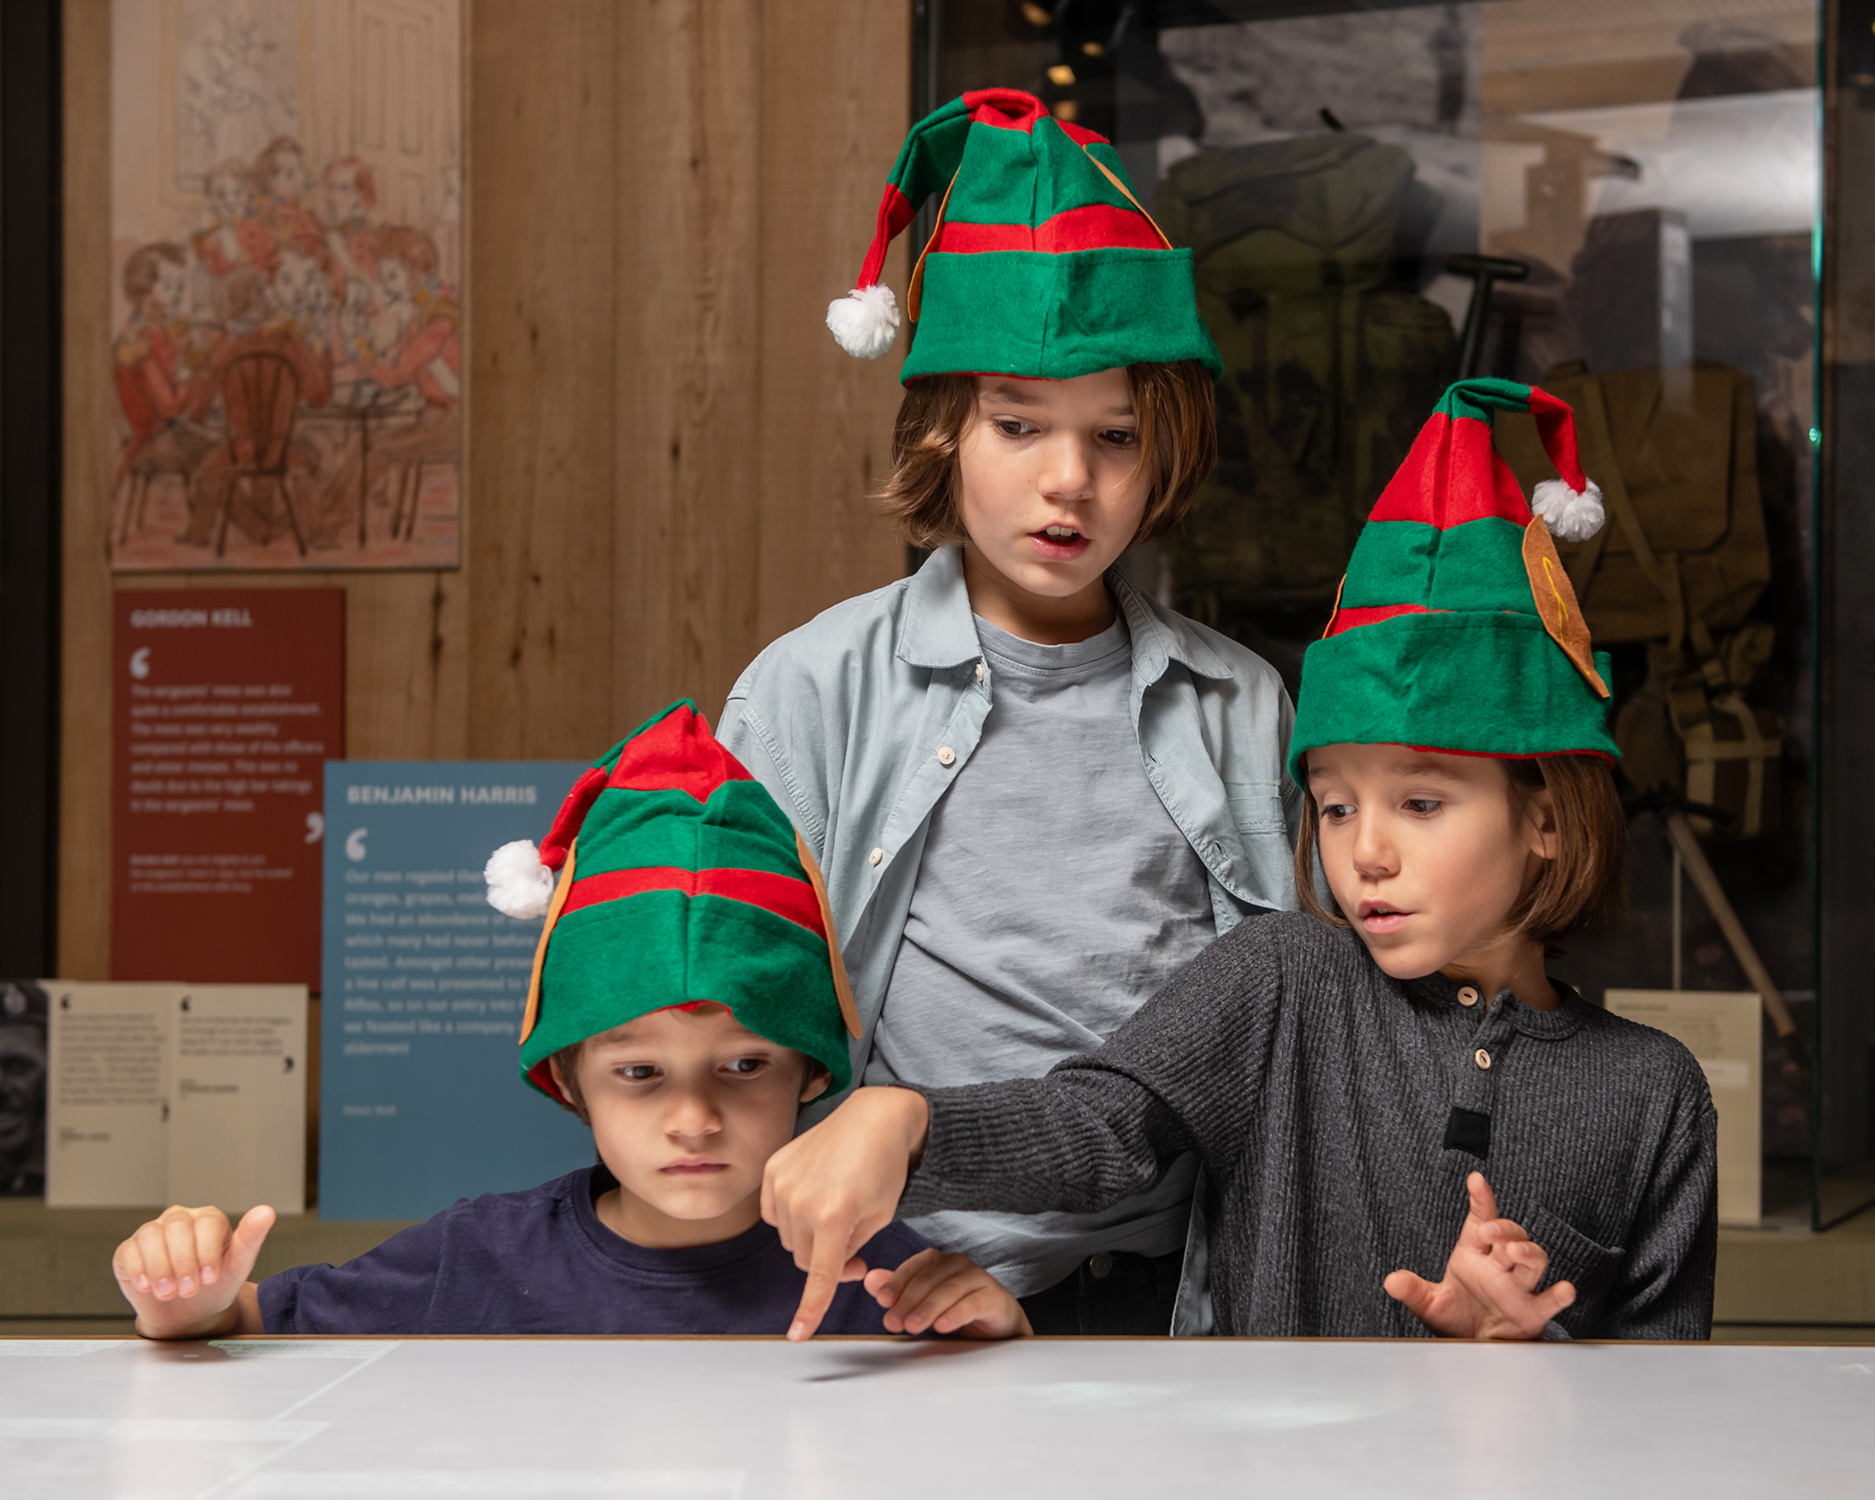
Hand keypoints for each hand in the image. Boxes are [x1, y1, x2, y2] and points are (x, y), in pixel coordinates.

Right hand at [111, 1204, 274, 1339]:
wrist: (189, 1313)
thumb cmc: (215, 1286)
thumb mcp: (237, 1267)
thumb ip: (251, 1239)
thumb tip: (266, 1212)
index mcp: (209, 1219)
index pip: (207, 1222)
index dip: (207, 1252)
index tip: (210, 1278)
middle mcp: (180, 1219)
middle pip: (177, 1228)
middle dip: (183, 1263)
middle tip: (189, 1290)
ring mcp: (153, 1232)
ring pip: (150, 1235)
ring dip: (160, 1268)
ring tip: (170, 1292)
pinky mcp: (129, 1251)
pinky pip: (128, 1251)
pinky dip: (138, 1269)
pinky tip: (147, 1286)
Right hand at [761, 1086, 929, 1340]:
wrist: (875, 1117)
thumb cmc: (885, 1167)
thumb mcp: (879, 1218)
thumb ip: (850, 1248)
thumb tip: (827, 1265)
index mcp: (834, 1215)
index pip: (819, 1275)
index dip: (809, 1309)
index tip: (797, 1335)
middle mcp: (802, 1200)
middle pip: (804, 1258)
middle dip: (827, 1260)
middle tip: (856, 1251)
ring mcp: (783, 1182)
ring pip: (788, 1237)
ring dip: (809, 1237)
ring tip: (839, 1213)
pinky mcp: (774, 1168)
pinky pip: (774, 1212)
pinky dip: (792, 1214)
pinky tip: (817, 1197)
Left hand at [864, 1249, 1031, 1338]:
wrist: (997, 1326)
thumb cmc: (956, 1311)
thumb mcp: (923, 1304)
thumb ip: (898, 1291)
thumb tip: (870, 1279)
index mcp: (936, 1262)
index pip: (912, 1267)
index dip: (896, 1283)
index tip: (882, 1301)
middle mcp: (956, 1264)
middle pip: (928, 1279)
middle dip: (907, 1301)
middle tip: (893, 1322)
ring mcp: (977, 1278)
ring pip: (948, 1290)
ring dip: (927, 1308)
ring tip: (912, 1327)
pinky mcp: (994, 1296)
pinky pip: (973, 1303)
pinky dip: (956, 1313)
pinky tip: (943, 1325)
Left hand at [1383, 1172, 1574, 1339]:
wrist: (1476, 1349)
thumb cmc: (1458, 1317)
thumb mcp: (1430, 1303)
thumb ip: (1413, 1290)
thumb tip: (1391, 1281)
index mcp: (1473, 1254)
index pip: (1479, 1219)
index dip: (1480, 1198)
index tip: (1475, 1179)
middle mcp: (1499, 1266)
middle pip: (1510, 1235)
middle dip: (1503, 1229)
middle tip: (1489, 1230)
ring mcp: (1518, 1287)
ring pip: (1533, 1260)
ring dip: (1528, 1252)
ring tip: (1514, 1252)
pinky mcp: (1532, 1313)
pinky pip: (1549, 1301)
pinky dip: (1559, 1296)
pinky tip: (1564, 1289)